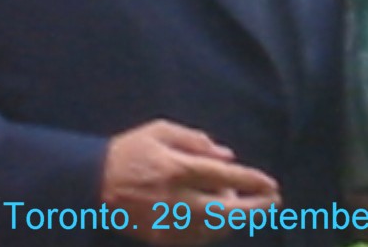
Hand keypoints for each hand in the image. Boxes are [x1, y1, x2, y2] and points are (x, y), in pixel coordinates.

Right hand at [101, 119, 280, 244]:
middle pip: (227, 212)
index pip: (224, 177)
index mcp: (177, 167)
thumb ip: (194, 140)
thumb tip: (227, 154)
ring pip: (216, 230)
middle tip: (274, 202)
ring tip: (244, 207)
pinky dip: (214, 232)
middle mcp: (177, 198)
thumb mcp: (159, 131)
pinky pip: (198, 240)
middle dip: (256, 208)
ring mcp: (170, 223)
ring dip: (236, 220)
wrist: (94, 181)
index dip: (252, 182)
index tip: (272, 184)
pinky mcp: (163, 239)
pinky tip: (220, 221)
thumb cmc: (130, 150)